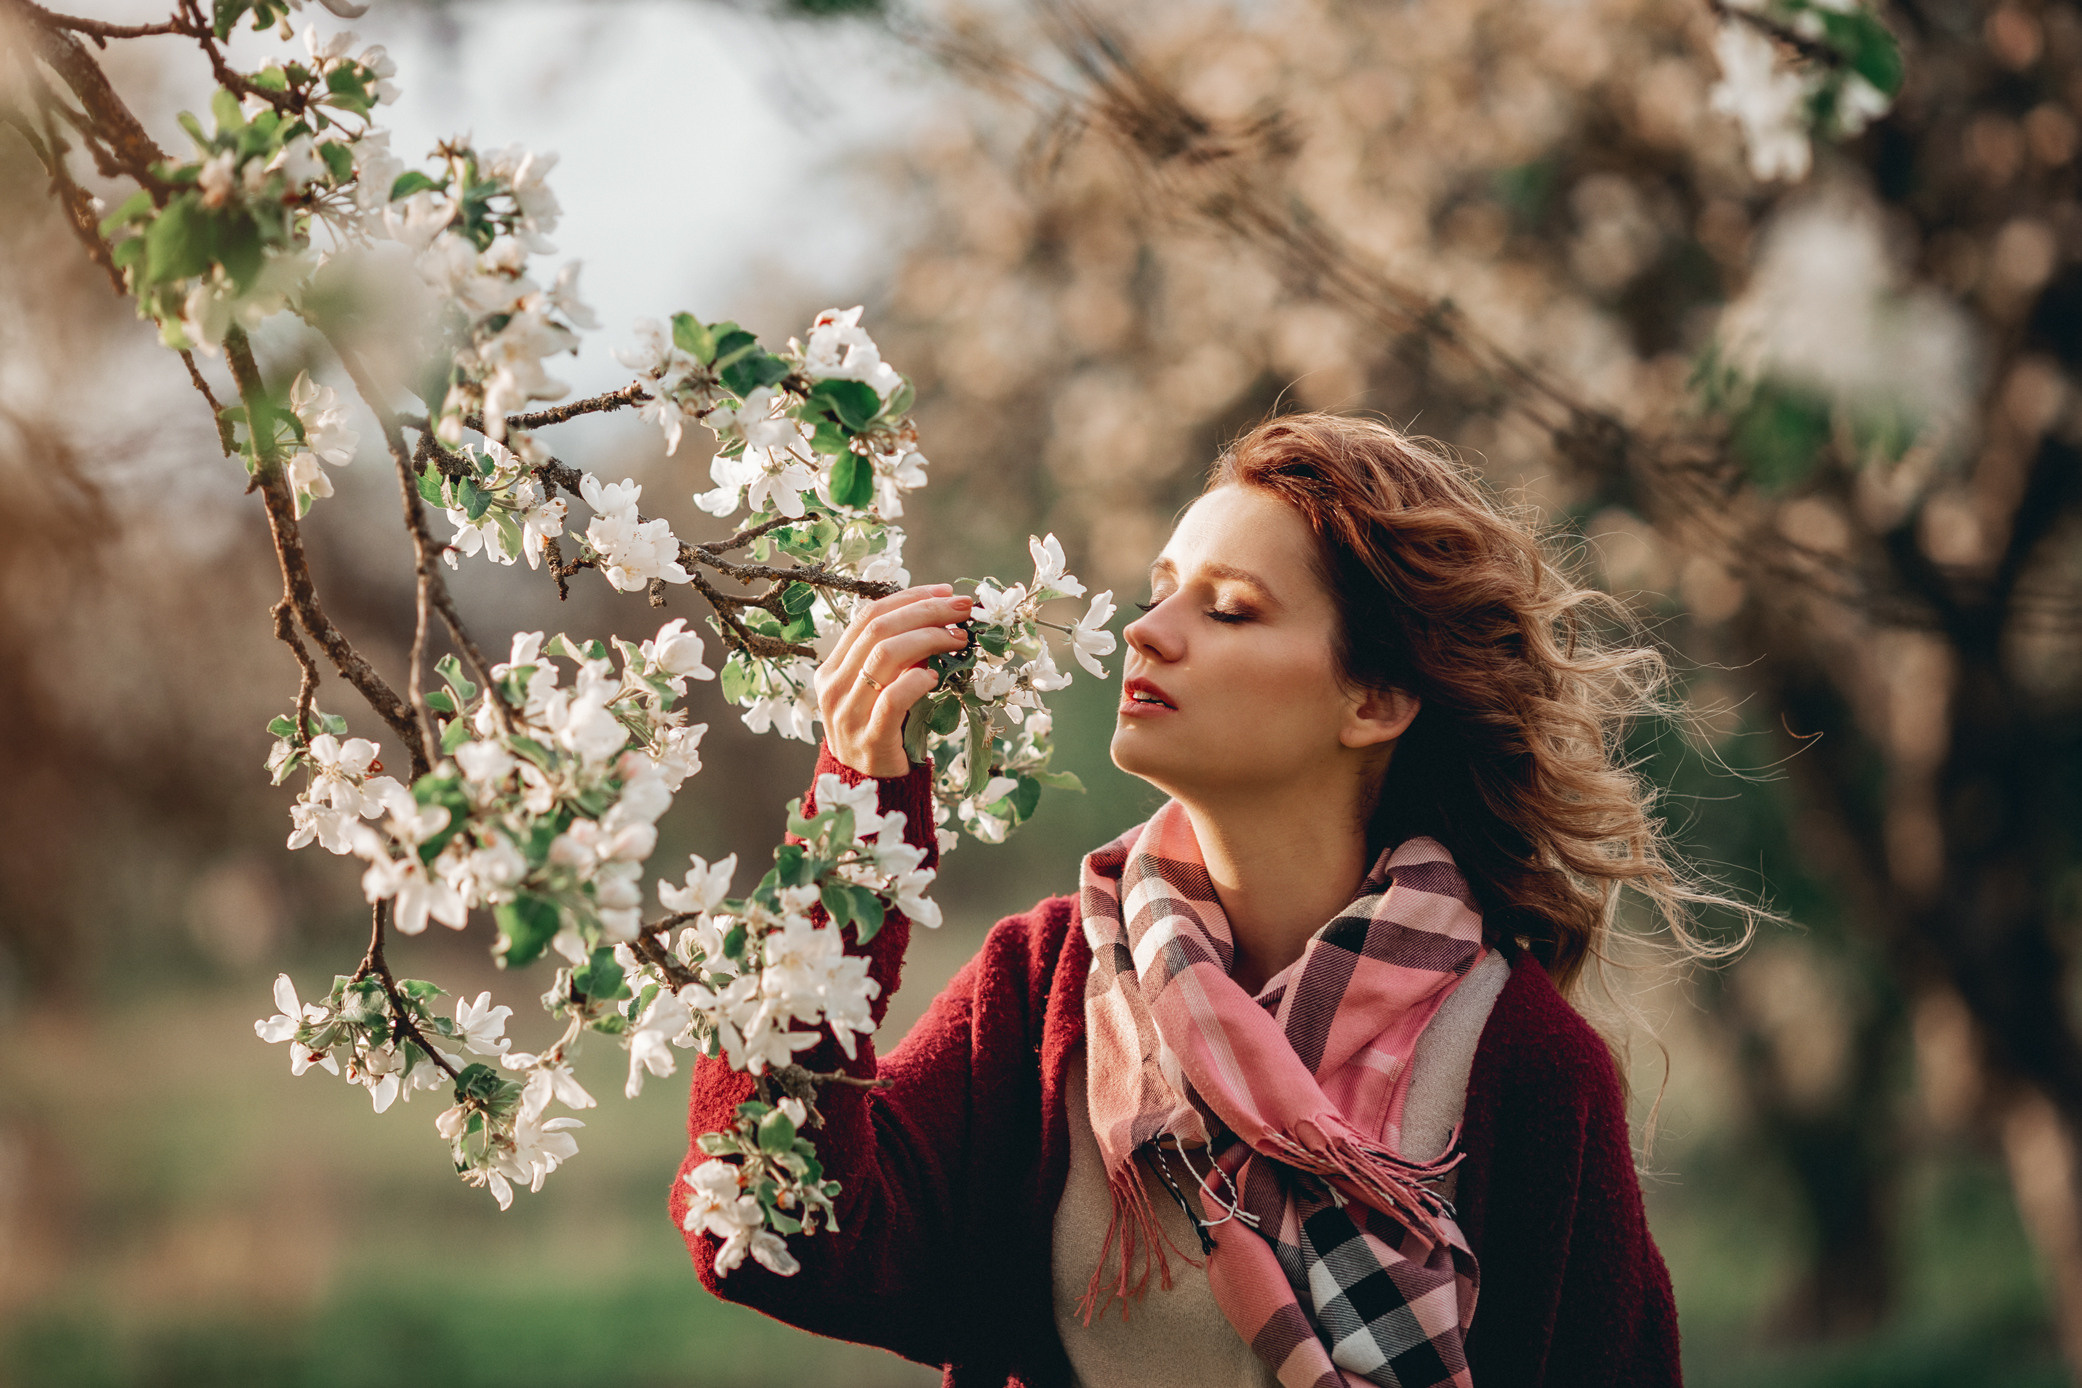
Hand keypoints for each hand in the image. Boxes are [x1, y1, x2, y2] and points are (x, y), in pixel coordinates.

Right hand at [816, 584, 973, 777]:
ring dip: (929, 638)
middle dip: (927, 611)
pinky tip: (936, 676)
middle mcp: (833, 686)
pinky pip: (892, 699)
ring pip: (885, 656)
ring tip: (959, 638)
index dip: (909, 598)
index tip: (945, 592)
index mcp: (833, 667)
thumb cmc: (881, 730)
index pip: (868, 616)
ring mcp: (847, 713)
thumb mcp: (880, 688)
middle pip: (879, 629)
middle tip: (963, 608)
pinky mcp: (869, 739)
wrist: (868, 786)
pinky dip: (916, 681)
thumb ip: (897, 658)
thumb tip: (939, 619)